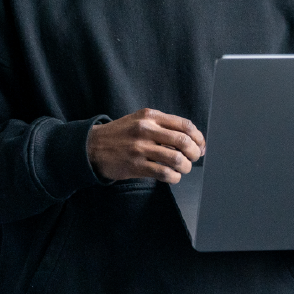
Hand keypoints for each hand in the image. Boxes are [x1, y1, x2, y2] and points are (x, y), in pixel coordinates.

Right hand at [86, 108, 204, 183]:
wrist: (92, 146)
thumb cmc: (121, 134)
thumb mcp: (140, 120)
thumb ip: (162, 126)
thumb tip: (191, 140)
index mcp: (150, 116)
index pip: (184, 125)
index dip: (198, 137)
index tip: (201, 146)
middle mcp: (146, 129)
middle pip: (183, 141)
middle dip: (195, 153)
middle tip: (194, 158)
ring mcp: (140, 148)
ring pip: (176, 159)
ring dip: (185, 167)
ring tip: (183, 169)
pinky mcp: (135, 165)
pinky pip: (163, 173)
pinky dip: (174, 177)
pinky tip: (173, 177)